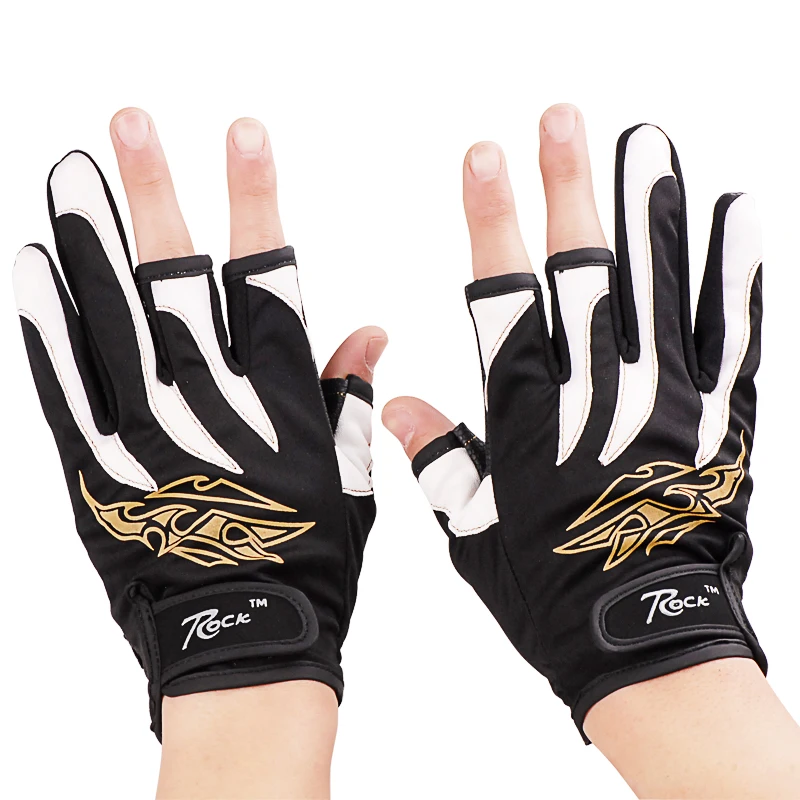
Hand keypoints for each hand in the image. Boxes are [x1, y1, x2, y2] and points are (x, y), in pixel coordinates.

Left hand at [13, 108, 386, 746]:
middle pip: (174, 274)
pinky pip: (65, 382)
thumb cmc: (309, 558)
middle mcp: (207, 394)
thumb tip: (369, 329)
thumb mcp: (350, 475)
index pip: (266, 271)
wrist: (242, 638)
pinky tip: (32, 271)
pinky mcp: (95, 460)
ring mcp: (144, 424)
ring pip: (110, 315)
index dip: (255, 198)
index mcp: (276, 391)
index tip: (243, 135)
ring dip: (88, 238)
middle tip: (126, 126)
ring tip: (70, 173)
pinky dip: (48, 325)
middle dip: (153, 192)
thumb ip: (350, 394)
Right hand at [380, 105, 794, 797]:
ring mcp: (662, 396)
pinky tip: (737, 216)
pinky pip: (729, 333)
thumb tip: (395, 402)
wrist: (644, 640)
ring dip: (648, 208)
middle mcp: (593, 389)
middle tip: (565, 119)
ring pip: (654, 284)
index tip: (486, 156)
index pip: (500, 292)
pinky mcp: (717, 416)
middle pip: (579, 268)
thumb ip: (438, 455)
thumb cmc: (551, 590)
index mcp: (526, 411)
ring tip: (644, 141)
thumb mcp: (473, 530)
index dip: (490, 220)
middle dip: (567, 187)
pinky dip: (732, 274)